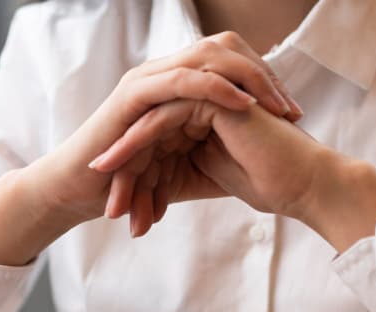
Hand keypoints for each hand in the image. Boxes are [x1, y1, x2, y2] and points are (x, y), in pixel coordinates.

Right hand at [0, 32, 301, 264]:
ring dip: (249, 80)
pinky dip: (216, 88)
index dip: (266, 87)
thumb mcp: (179, 172)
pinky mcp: (135, 94)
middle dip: (267, 80)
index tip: (295, 117)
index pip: (231, 70)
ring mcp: (149, 80)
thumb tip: (253, 169)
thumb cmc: (125, 186)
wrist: (81, 193)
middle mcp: (165, 76)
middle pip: (227, 54)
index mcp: (177, 90)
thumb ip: (211, 159)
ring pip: (209, 59)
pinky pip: (184, 80)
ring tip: (278, 106)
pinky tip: (244, 104)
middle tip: (295, 111)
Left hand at [89, 99, 375, 250]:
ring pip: (150, 122)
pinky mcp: (210, 96)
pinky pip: (163, 116)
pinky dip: (137, 142)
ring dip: (123, 156)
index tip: (120, 211)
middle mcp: (201, 100)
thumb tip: (148, 185)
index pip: (158, 143)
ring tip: (101, 186)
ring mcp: (206, 93)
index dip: (137, 179)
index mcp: (202, 116)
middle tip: (107, 207)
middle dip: (124, 171)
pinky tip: (118, 166)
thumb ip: (179, 168)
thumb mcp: (208, 176)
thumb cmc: (267, 185)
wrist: (301, 185)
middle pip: (148, 132)